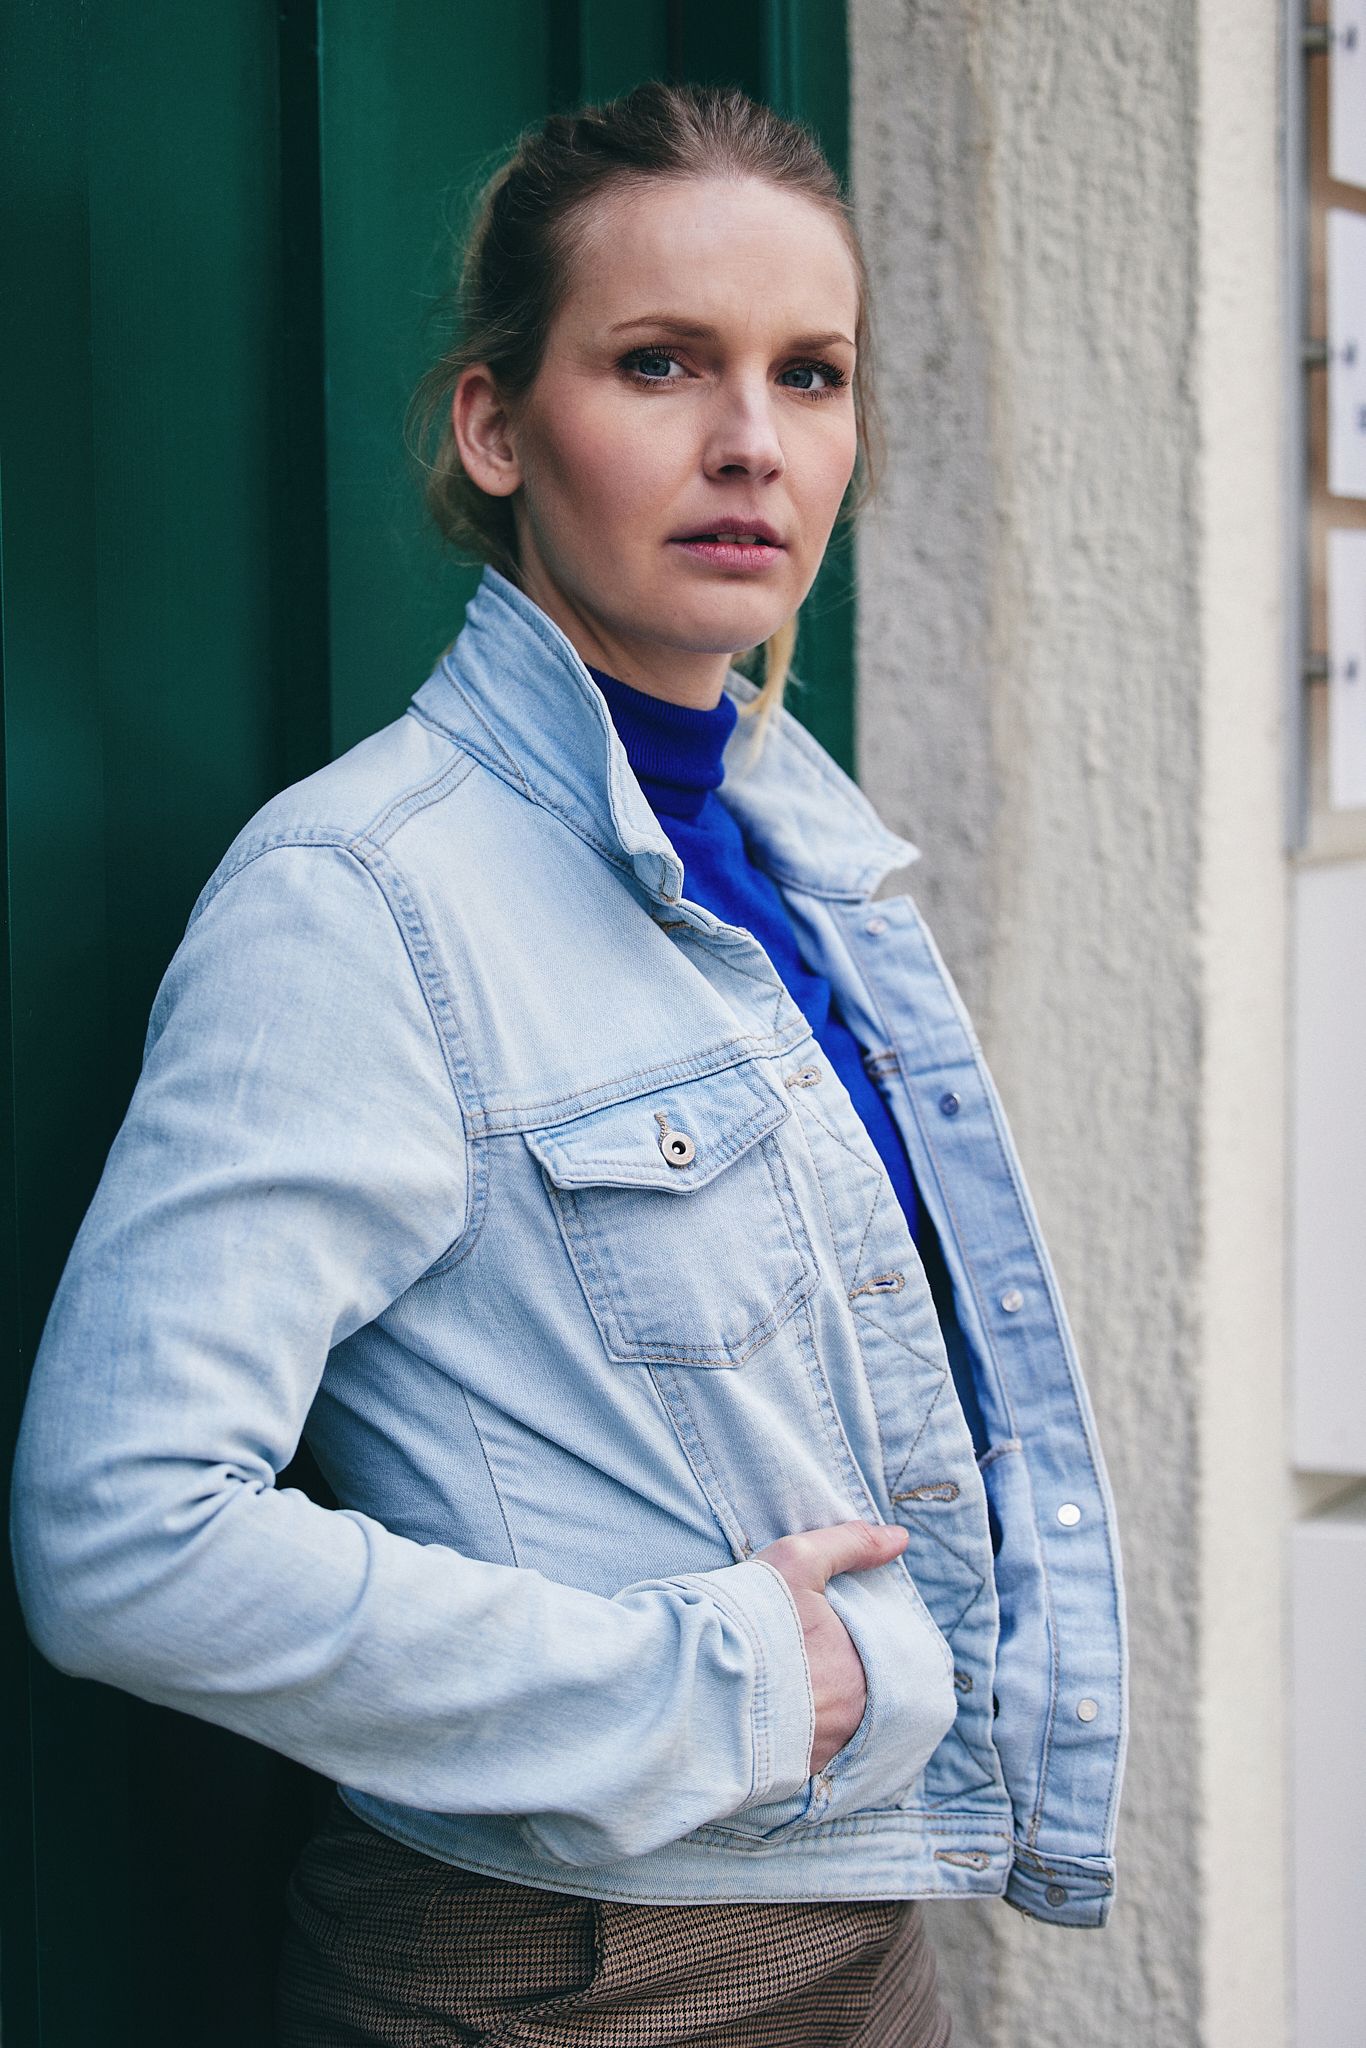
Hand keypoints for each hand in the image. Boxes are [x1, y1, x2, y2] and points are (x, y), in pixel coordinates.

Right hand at [753, 1520, 907, 1772]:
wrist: (689, 1684)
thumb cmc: (747, 1619)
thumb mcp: (798, 1562)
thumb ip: (851, 1545)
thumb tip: (899, 1538)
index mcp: (860, 1674)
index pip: (872, 1654)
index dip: (847, 1638)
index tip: (818, 1628)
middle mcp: (850, 1721)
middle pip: (854, 1692)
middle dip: (835, 1676)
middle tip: (801, 1655)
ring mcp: (818, 1752)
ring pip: (831, 1724)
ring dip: (815, 1707)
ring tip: (784, 1683)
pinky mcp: (784, 1774)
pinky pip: (802, 1751)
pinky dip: (793, 1734)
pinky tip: (770, 1713)